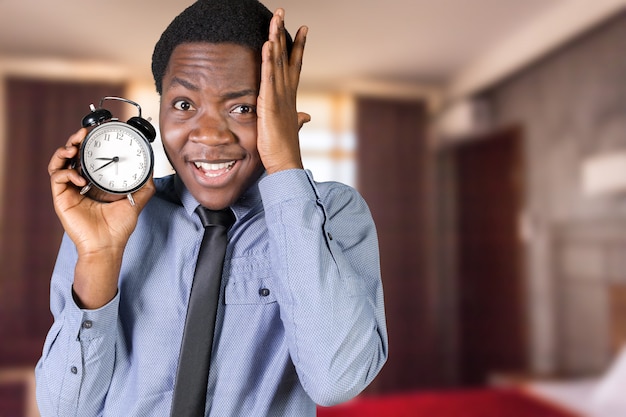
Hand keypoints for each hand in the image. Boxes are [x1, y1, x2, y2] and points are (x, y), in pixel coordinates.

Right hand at [48, 128, 154, 307]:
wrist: (107, 245)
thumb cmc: (118, 227)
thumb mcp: (136, 201)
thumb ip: (144, 185)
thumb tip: (152, 169)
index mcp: (95, 181)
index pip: (89, 155)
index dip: (90, 141)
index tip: (97, 130)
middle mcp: (81, 183)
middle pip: (72, 154)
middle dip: (75, 139)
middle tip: (83, 133)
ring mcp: (70, 190)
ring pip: (59, 162)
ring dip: (64, 150)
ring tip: (74, 147)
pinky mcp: (62, 198)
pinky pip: (57, 178)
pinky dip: (66, 172)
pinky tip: (80, 178)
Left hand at [257, 8, 310, 174]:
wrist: (285, 162)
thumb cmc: (285, 147)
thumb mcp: (291, 127)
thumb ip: (297, 117)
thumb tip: (304, 116)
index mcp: (289, 95)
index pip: (294, 64)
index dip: (297, 46)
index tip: (301, 28)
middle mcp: (286, 91)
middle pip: (286, 56)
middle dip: (284, 33)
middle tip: (283, 12)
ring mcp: (279, 96)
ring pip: (277, 61)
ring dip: (275, 38)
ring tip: (276, 18)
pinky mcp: (269, 103)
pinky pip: (268, 77)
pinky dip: (268, 60)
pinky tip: (268, 44)